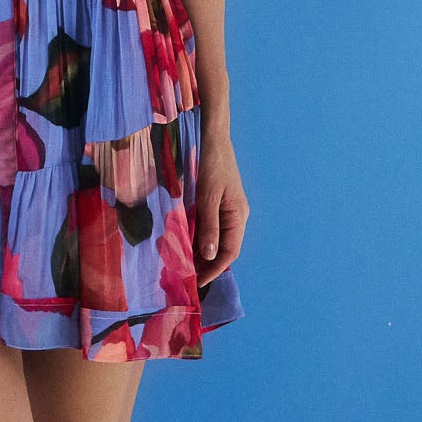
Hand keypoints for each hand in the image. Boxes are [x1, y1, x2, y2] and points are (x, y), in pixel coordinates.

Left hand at [193, 123, 248, 282]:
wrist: (213, 138)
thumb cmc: (212, 165)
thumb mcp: (208, 197)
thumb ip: (208, 227)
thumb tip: (208, 256)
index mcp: (238, 216)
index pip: (229, 252)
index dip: (214, 269)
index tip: (198, 282)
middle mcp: (236, 217)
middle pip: (223, 249)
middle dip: (206, 264)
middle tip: (186, 277)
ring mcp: (228, 211)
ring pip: (216, 240)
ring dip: (201, 252)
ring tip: (183, 264)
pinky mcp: (218, 204)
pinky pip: (210, 228)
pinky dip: (199, 238)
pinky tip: (185, 243)